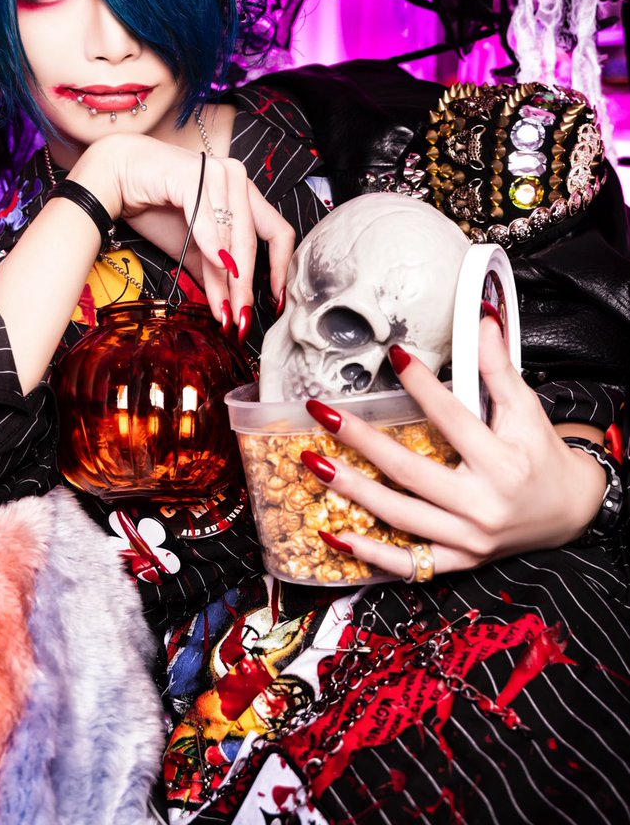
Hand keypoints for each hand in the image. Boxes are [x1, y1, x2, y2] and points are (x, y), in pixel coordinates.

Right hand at [72, 134, 294, 333]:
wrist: (114, 178)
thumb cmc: (154, 206)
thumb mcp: (192, 248)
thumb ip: (213, 272)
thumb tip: (230, 307)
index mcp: (243, 193)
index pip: (277, 232)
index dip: (281, 268)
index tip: (275, 300)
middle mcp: (236, 178)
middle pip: (253, 239)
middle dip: (246, 285)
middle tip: (241, 317)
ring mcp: (216, 172)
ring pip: (231, 233)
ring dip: (226, 276)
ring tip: (223, 308)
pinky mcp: (192, 173)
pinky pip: (206, 215)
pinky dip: (211, 242)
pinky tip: (216, 265)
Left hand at [301, 317, 606, 578]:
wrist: (570, 512)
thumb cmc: (541, 456)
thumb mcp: (526, 408)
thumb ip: (499, 367)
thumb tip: (483, 319)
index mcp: (501, 463)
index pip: (452, 419)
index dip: (422, 386)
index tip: (395, 358)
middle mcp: (482, 505)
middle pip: (409, 471)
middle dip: (361, 441)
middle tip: (323, 414)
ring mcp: (467, 539)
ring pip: (398, 515)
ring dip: (351, 490)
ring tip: (314, 462)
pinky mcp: (458, 560)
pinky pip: (406, 564)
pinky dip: (369, 554)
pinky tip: (333, 535)